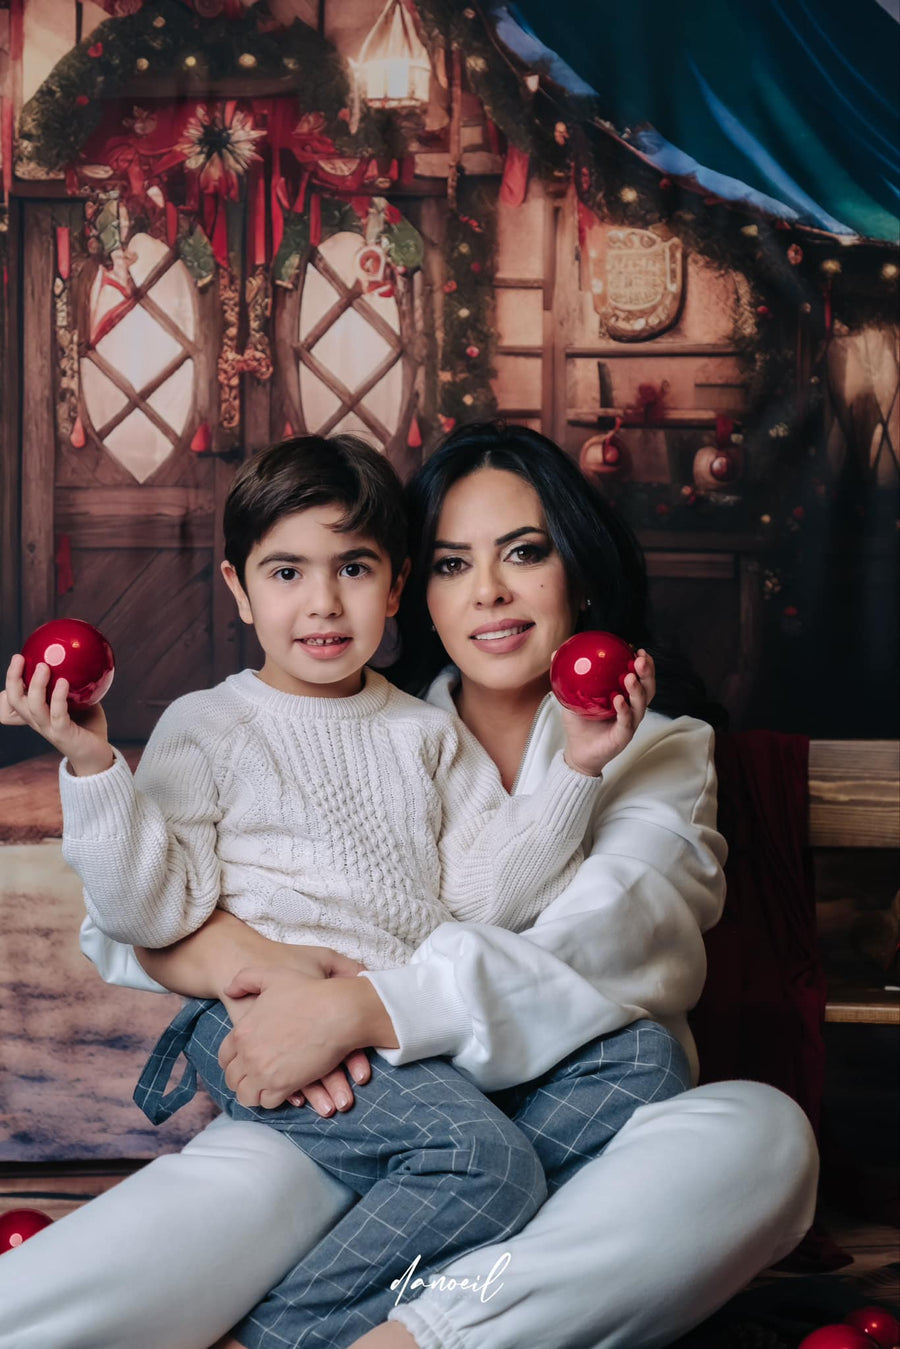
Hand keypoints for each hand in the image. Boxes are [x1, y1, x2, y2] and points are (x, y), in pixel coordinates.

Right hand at [1, 654, 113, 775]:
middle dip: (13, 678)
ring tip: (43, 667)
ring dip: (36, 685)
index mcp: (37, 713)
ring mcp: (49, 729)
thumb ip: (78, 684)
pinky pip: (57, 715)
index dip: (12, 678)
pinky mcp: (63, 735)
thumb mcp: (80, 701)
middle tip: (19, 658)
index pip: (16, 696)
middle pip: (16, 700)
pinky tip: (63, 683)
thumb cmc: (88, 727)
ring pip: (33, 707)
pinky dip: (58, 697)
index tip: (18, 657)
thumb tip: (82, 659)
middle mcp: (38, 721)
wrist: (97, 756)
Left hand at [218, 966, 374, 1109]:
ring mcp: (264, 1072)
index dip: (233, 1062)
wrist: (337, 1012)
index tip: (244, 1064)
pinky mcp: (283, 1086)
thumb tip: (228, 990)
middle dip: (242, 1080)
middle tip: (256, 1078)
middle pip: (233, 1079)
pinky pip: (267, 1103)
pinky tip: (283, 1091)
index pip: (225, 1057)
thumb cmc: (309, 992)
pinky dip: (273, 1099)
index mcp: (242, 1031)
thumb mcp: (273, 976)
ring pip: (247, 1096)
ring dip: (255, 1093)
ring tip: (267, 1088)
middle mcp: (248, 1054)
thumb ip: (245, 979)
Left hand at [560, 649, 655, 776]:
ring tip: (630, 676)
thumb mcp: (571, 697)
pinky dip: (624, 710)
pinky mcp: (623, 736)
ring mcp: (630, 722)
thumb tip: (556, 654)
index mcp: (624, 695)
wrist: (577, 752)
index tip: (635, 649)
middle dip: (647, 672)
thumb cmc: (579, 724)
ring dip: (638, 689)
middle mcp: (631, 708)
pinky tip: (619, 700)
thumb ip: (568, 677)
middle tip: (640, 658)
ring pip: (641, 704)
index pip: (638, 676)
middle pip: (647, 688)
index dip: (641, 663)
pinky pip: (626, 722)